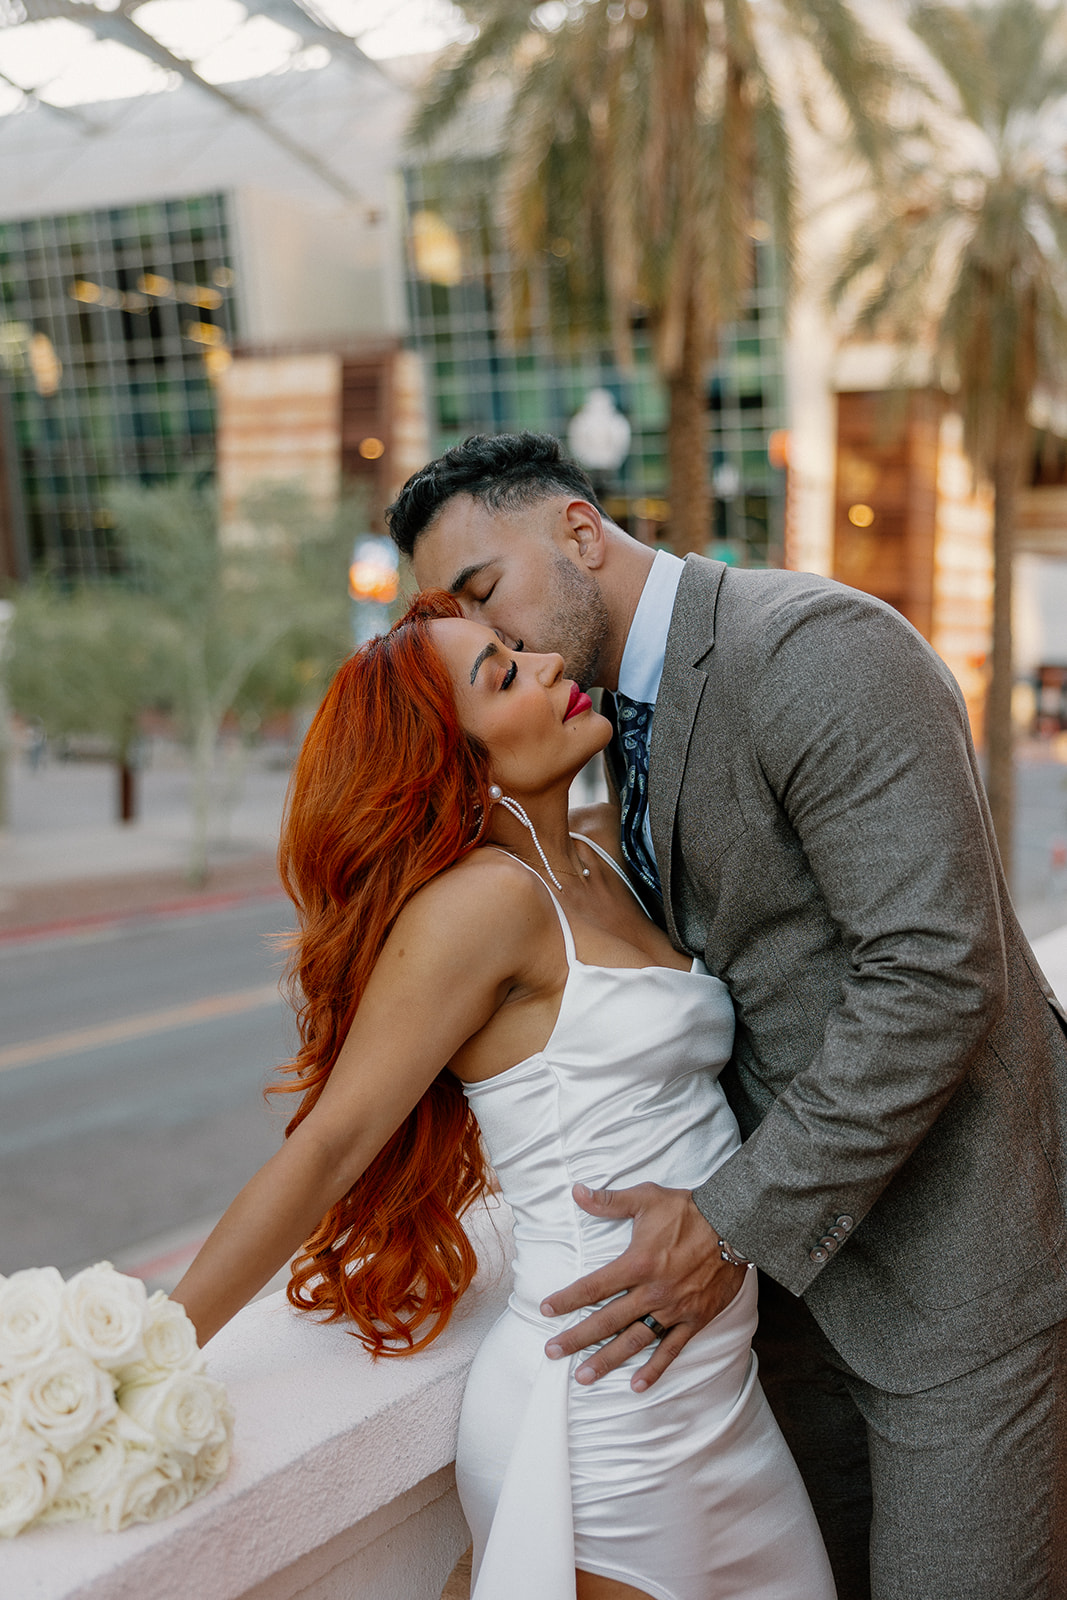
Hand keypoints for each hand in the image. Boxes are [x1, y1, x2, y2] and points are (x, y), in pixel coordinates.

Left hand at [540, 1182, 744, 1391]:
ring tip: (583, 1376)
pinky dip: (655, 1369)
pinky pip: (672, 1349)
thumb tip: (576, 1191)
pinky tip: (637, 1385)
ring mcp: (674, 1309)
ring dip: (608, 1359)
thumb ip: (609, 1200)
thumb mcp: (646, 1197)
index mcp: (638, 1263)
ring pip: (635, 1340)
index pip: (594, 1286)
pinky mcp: (695, 1319)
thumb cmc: (687, 1210)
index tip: (545, 1310)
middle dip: (577, 1337)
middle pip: (608, 1320)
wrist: (735, 1225)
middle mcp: (653, 1291)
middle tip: (552, 1352)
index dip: (568, 1299)